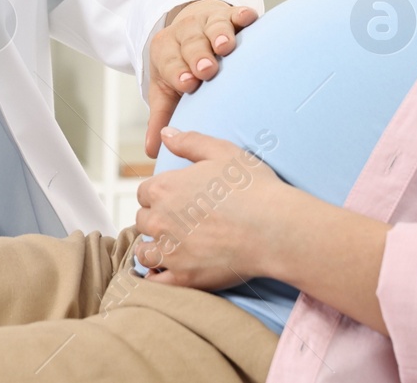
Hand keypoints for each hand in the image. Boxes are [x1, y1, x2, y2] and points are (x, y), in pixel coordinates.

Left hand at [133, 127, 292, 289]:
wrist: (274, 228)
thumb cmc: (252, 188)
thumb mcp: (222, 152)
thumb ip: (189, 142)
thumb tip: (165, 134)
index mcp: (165, 188)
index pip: (144, 193)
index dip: (159, 195)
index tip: (174, 200)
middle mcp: (160, 220)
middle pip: (143, 221)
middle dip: (156, 220)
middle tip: (178, 223)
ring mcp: (169, 251)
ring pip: (144, 252)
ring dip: (154, 248)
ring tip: (173, 247)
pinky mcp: (182, 278)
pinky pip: (154, 282)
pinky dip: (157, 277)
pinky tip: (168, 272)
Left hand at [145, 0, 258, 156]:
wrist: (190, 29)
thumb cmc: (182, 66)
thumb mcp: (167, 90)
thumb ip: (162, 118)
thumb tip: (151, 151)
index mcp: (166, 52)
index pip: (171, 63)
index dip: (178, 72)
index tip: (187, 84)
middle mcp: (186, 35)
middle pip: (192, 45)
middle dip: (198, 56)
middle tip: (206, 69)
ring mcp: (208, 23)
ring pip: (213, 27)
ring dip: (219, 35)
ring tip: (225, 46)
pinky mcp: (229, 14)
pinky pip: (235, 13)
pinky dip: (242, 15)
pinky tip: (249, 18)